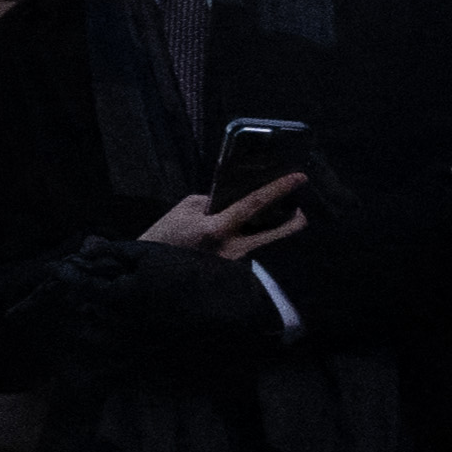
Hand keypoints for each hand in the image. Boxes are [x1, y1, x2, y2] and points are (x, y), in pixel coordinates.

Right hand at [140, 173, 309, 262]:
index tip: (299, 177)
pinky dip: (249, 240)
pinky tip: (243, 234)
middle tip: (300, 211)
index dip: (278, 188)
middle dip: (293, 222)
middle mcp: (231, 250)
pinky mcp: (232, 274)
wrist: (151, 273)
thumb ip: (213, 202)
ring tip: (269, 219)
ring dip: (267, 230)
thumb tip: (235, 200)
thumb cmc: (164, 237)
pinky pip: (248, 252)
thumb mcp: (185, 210)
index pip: (254, 204)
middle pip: (274, 234)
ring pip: (262, 243)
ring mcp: (234, 265)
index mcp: (216, 229)